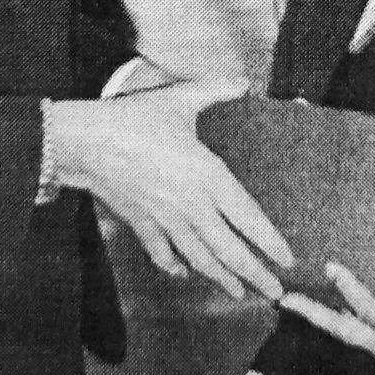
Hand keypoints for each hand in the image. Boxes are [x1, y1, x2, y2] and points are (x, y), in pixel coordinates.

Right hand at [42, 78, 293, 299]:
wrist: (86, 142)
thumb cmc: (134, 118)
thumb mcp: (179, 98)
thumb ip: (216, 89)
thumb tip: (243, 82)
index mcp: (207, 175)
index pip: (247, 217)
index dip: (270, 241)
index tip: (287, 259)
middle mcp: (190, 205)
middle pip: (229, 249)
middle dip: (254, 274)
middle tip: (275, 292)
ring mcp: (164, 219)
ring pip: (199, 258)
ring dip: (221, 278)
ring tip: (238, 292)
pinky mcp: (140, 224)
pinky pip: (161, 253)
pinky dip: (173, 266)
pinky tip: (182, 273)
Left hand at [279, 241, 374, 360]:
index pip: (370, 309)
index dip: (351, 288)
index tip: (332, 267)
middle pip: (342, 329)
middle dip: (314, 313)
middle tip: (288, 298)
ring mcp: (373, 348)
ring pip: (338, 331)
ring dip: (313, 315)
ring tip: (288, 298)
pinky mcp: (366, 345)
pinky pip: (342, 329)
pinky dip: (325, 315)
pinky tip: (306, 302)